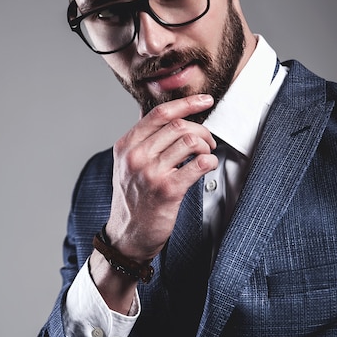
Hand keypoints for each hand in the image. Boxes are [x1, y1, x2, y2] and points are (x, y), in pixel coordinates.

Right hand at [106, 94, 217, 261]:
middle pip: (178, 125)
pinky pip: (198, 164)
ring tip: (205, 155)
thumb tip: (158, 113)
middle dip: (201, 130)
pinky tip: (207, 167)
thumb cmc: (132, 200)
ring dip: (206, 146)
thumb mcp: (126, 164)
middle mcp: (136, 156)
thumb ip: (142, 139)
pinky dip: (209, 162)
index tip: (205, 100)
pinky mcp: (167, 190)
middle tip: (208, 142)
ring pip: (190, 141)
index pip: (159, 113)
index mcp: (126, 146)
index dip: (187, 103)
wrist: (127, 235)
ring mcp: (151, 173)